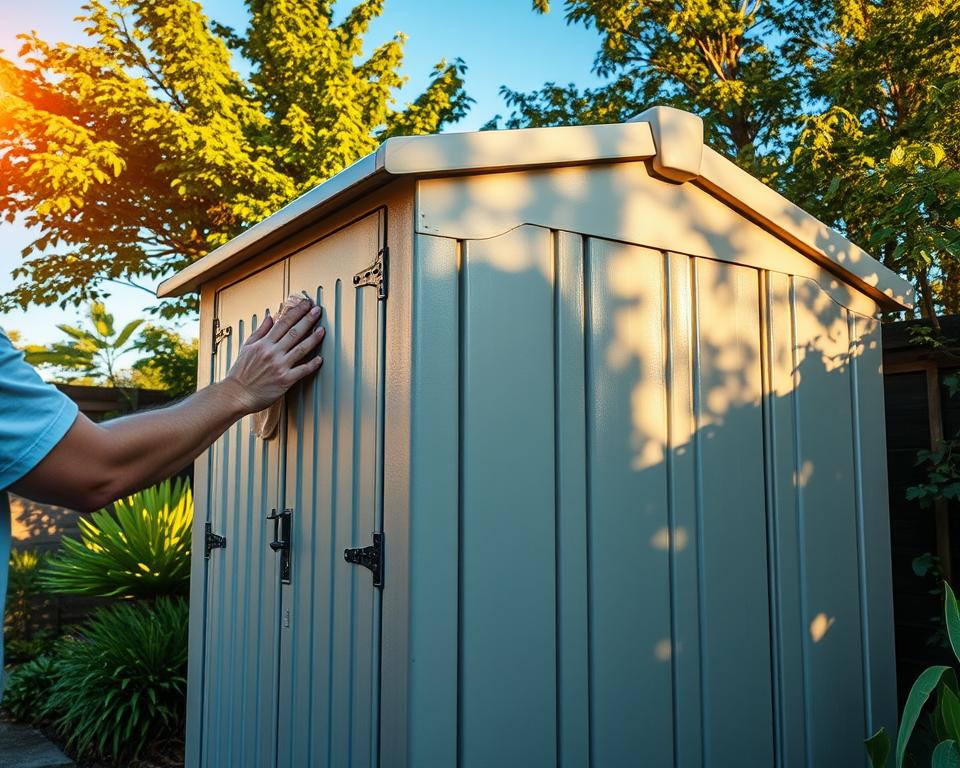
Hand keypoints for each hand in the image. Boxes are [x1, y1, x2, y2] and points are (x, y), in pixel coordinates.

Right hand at [222, 297, 324, 413]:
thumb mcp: (246, 347)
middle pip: (294, 332)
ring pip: (301, 348)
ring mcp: (280, 366)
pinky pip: (302, 370)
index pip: (283, 322)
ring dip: (313, 338)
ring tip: (322, 330)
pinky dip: (312, 364)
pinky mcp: (285, 380)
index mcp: (263, 343)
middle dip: (308, 319)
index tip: (305, 304)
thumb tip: (270, 317)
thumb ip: (260, 331)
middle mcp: (272, 353)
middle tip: (317, 310)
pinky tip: (320, 359)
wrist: (236, 394)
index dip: (296, 311)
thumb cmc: (240, 373)